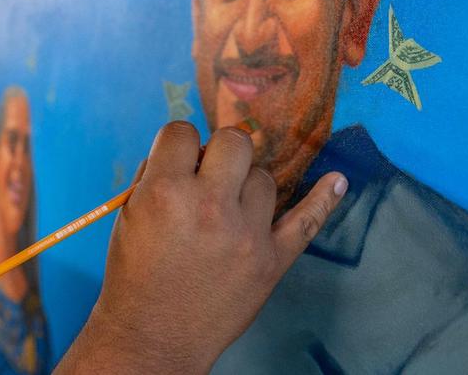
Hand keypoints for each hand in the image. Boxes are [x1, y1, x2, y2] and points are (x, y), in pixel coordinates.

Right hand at [55, 121, 347, 373]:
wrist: (153, 336)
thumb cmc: (134, 274)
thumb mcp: (129, 215)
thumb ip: (156, 175)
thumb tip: (190, 150)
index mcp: (164, 191)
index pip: (182, 132)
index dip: (178, 146)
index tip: (177, 161)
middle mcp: (209, 205)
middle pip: (234, 143)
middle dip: (219, 154)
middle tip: (207, 178)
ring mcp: (246, 233)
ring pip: (264, 177)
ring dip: (246, 185)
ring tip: (227, 211)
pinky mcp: (272, 260)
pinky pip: (306, 222)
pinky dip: (324, 200)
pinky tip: (338, 181)